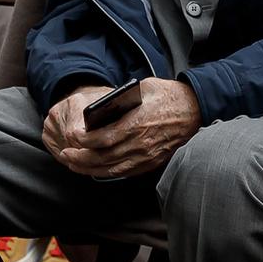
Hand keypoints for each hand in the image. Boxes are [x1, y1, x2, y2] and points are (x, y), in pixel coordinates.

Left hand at [44, 78, 200, 178]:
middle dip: (80, 158)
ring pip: (111, 169)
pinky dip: (106, 173)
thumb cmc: (171, 97)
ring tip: (74, 164)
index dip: (83, 140)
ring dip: (89, 169)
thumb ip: (122, 98)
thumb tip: (101, 106)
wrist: (196, 110)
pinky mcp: (151, 162)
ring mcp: (146, 156)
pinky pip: (124, 172)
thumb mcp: (145, 88)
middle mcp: (140, 143)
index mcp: (137, 123)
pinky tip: (95, 169)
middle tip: (66, 153)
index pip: (102, 138)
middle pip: (103, 158)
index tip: (71, 136)